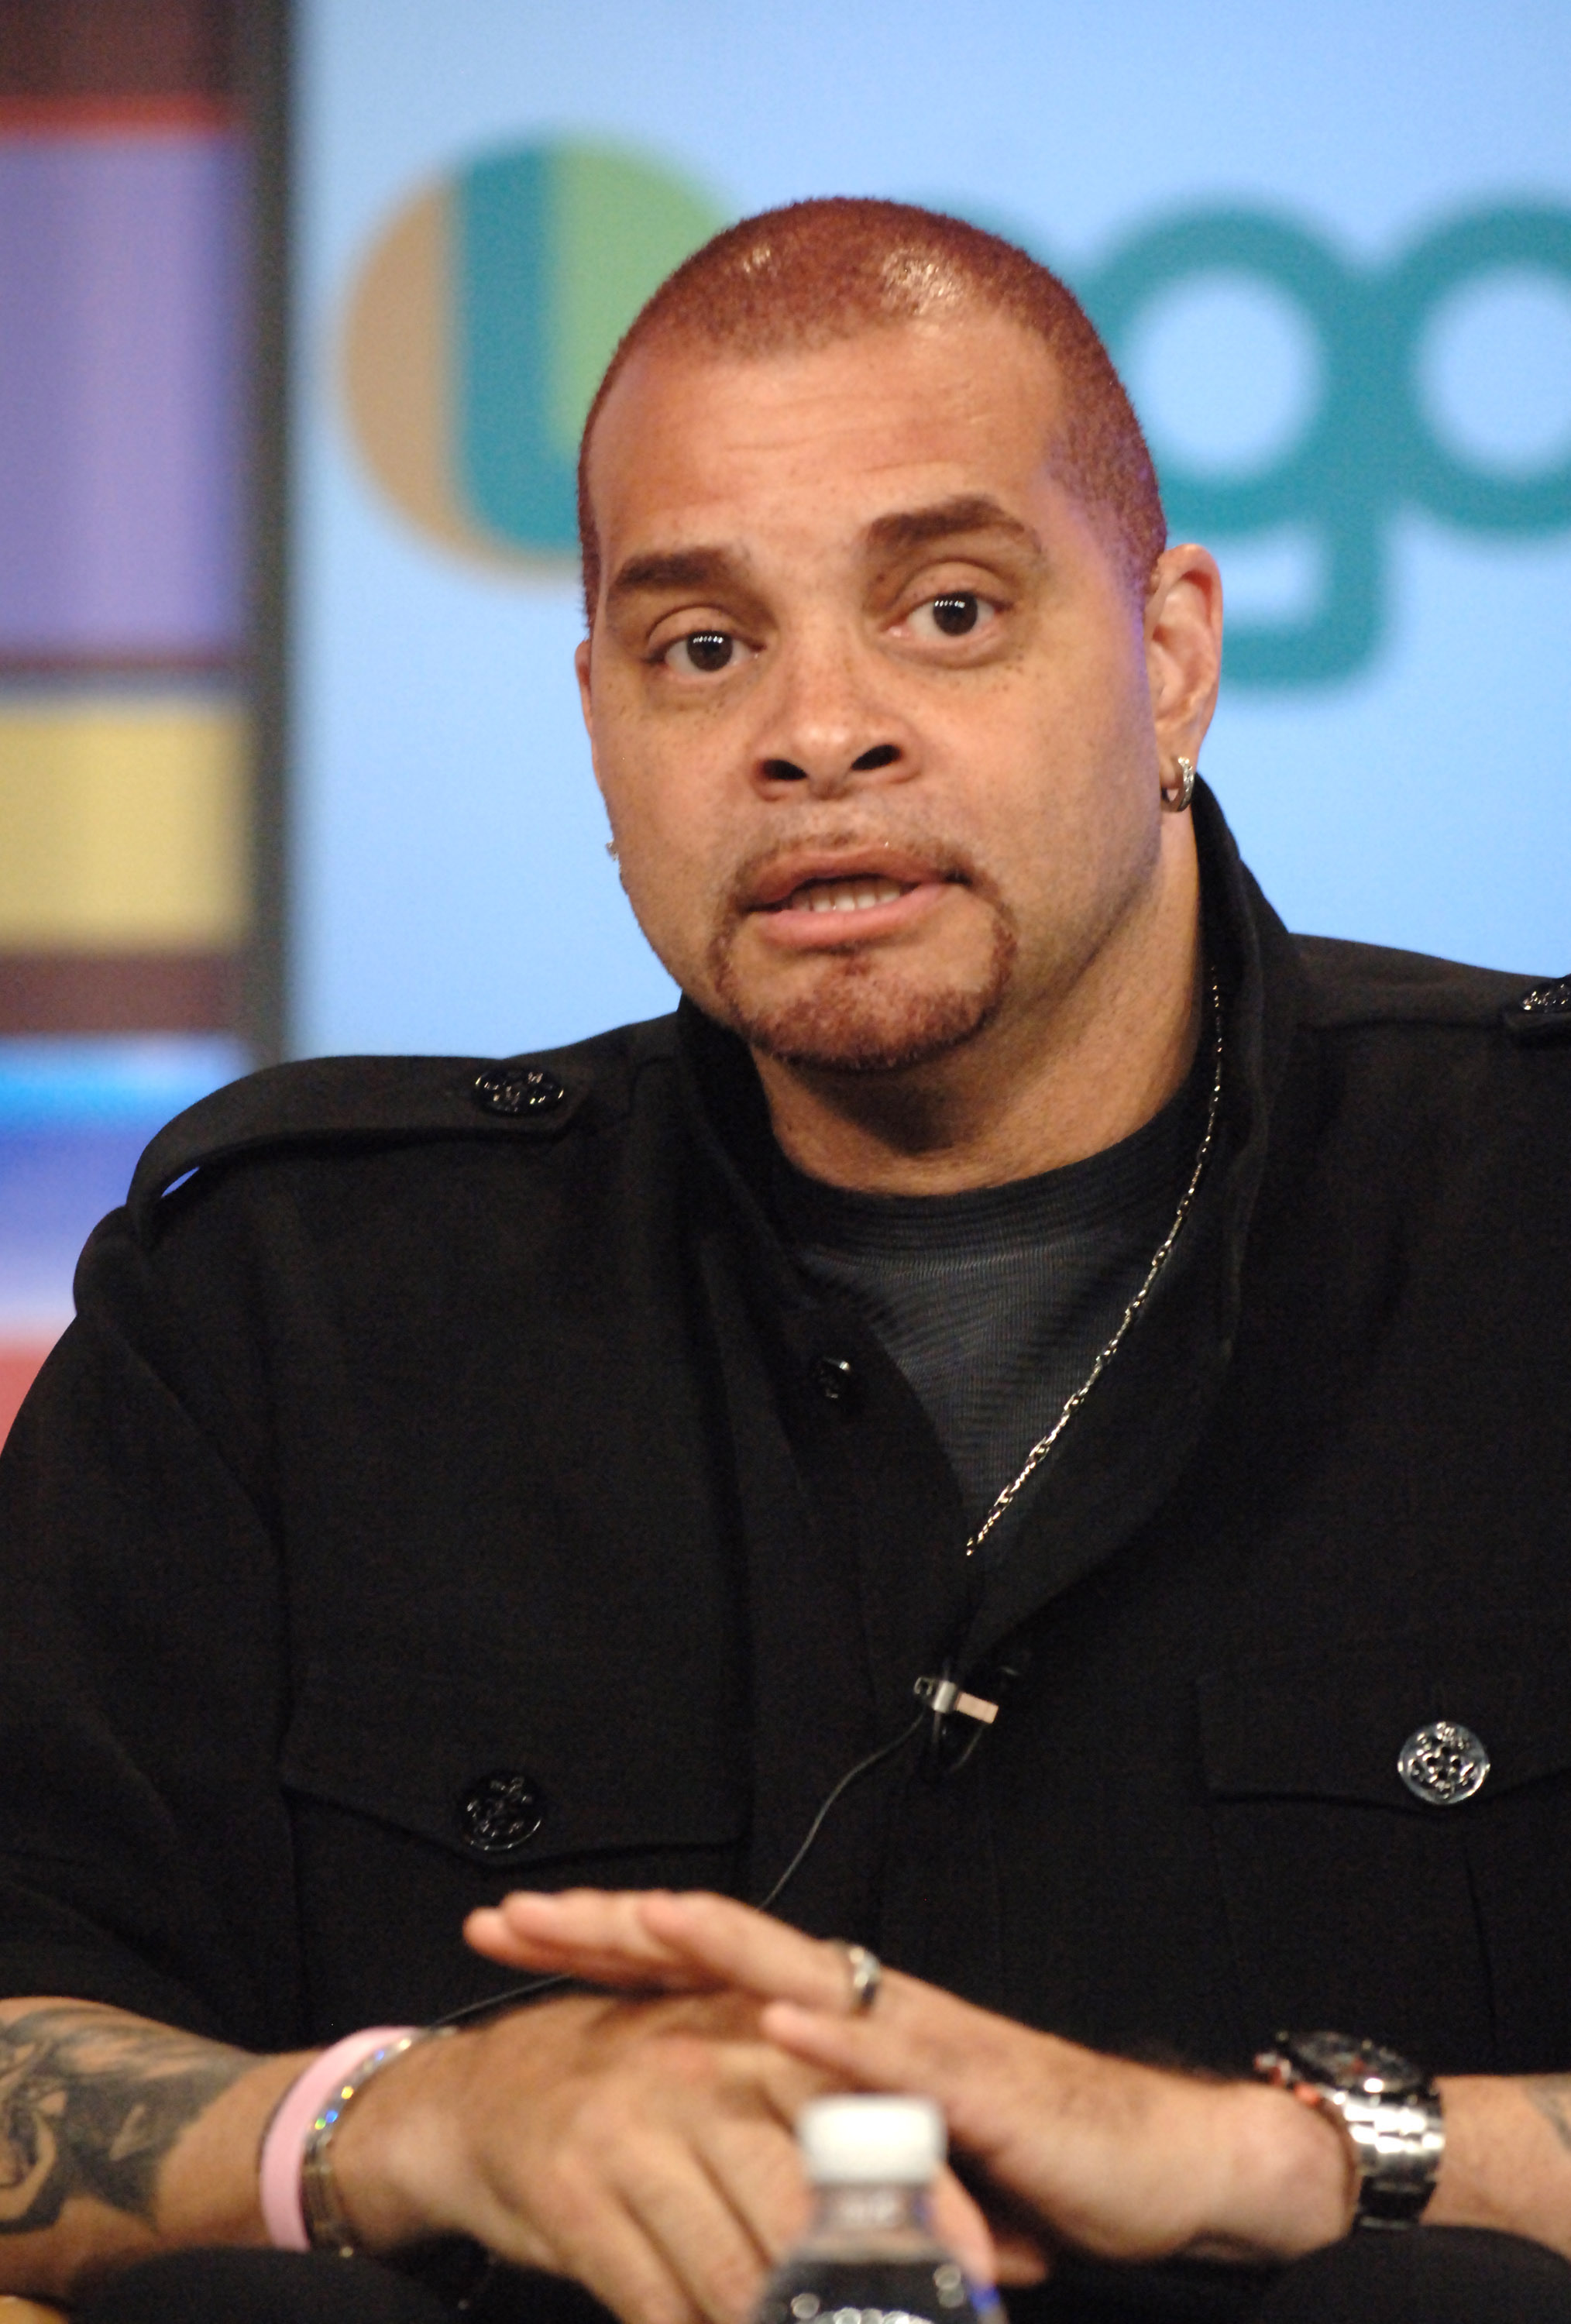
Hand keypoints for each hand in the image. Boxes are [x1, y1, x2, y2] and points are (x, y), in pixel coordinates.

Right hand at [331, 1980, 998, 2323]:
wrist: (486, 2095)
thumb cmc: (635, 2100)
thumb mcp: (738, 2091)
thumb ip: (843, 2152)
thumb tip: (997, 2239)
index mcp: (754, 2041)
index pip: (863, 2125)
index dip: (927, 2205)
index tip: (985, 2273)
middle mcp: (698, 2076)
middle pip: (804, 2205)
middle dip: (864, 2291)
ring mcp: (633, 2135)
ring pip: (734, 2269)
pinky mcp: (577, 2199)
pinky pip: (658, 2304)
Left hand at [469, 1890, 1354, 2270]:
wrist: (1154, 2169)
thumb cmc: (1021, 2162)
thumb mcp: (877, 2154)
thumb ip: (799, 2138)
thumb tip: (710, 2148)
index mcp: (828, 2021)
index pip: (694, 1962)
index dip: (602, 1941)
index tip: (510, 1927)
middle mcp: (858, 2007)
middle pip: (713, 1943)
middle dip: (608, 1925)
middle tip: (508, 1914)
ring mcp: (910, 2040)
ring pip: (787, 1973)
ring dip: (699, 1946)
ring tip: (619, 1925)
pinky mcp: (966, 2089)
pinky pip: (887, 2058)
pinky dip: (826, 2036)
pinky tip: (772, 2021)